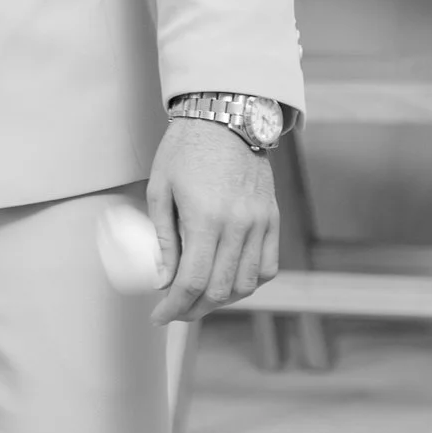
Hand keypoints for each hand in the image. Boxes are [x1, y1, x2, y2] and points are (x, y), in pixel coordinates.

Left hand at [143, 115, 279, 324]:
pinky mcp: (273, 218)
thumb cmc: (185, 149)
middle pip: (220, 290)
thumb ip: (164, 239)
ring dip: (222, 300)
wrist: (226, 116)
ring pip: (247, 284)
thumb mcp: (160, 190)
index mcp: (205, 218)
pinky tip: (230, 281)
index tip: (159, 316)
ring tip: (200, 298)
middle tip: (175, 310)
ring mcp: (260, 223)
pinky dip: (249, 282)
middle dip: (194, 309)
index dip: (174, 307)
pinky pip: (268, 265)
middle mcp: (238, 225)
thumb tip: (162, 281)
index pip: (192, 281)